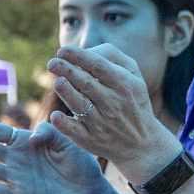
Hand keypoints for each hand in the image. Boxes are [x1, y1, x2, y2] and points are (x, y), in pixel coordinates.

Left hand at [47, 45, 179, 178]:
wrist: (141, 143)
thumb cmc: (132, 100)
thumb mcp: (133, 75)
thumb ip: (112, 56)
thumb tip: (85, 50)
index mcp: (123, 84)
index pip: (98, 66)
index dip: (79, 56)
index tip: (62, 50)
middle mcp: (113, 104)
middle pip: (87, 83)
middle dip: (68, 71)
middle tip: (52, 63)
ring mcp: (101, 123)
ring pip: (81, 105)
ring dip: (67, 93)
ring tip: (57, 82)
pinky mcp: (90, 140)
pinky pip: (75, 132)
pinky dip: (65, 125)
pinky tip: (55, 117)